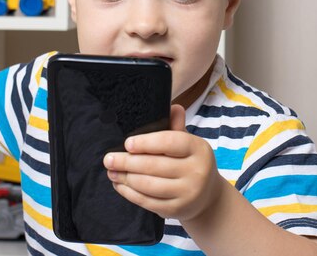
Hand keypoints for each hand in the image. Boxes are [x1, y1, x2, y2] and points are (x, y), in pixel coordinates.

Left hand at [103, 104, 223, 221]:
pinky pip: (148, 201)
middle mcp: (196, 172)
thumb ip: (176, 126)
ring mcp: (187, 193)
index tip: (127, 143)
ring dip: (125, 178)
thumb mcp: (188, 143)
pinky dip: (130, 193)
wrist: (207, 196)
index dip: (147, 143)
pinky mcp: (176, 210)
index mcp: (199, 149)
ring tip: (111, 172)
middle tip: (108, 159)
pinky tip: (120, 185)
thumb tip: (172, 106)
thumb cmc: (190, 162)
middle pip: (155, 165)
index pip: (171, 142)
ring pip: (149, 185)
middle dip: (127, 162)